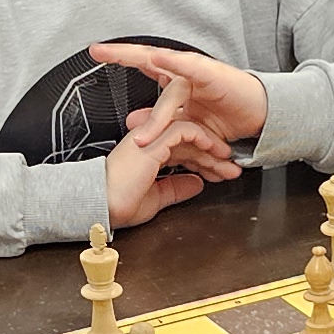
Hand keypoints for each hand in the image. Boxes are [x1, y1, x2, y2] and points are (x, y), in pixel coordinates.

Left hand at [88, 41, 270, 144]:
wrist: (260, 116)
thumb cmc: (226, 115)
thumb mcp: (185, 123)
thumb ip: (160, 121)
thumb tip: (133, 123)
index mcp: (175, 81)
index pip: (143, 65)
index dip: (120, 56)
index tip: (95, 50)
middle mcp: (183, 72)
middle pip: (148, 61)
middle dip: (122, 54)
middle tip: (99, 50)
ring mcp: (198, 72)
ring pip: (167, 84)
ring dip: (154, 107)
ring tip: (140, 120)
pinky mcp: (213, 75)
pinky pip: (190, 68)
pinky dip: (174, 62)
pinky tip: (160, 59)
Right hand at [100, 74, 237, 225]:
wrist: (101, 203)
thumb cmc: (118, 204)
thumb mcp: (157, 198)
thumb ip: (176, 189)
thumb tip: (196, 184)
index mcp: (149, 155)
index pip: (182, 151)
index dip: (203, 162)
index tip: (219, 173)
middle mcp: (150, 143)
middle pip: (189, 142)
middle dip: (213, 157)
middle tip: (232, 168)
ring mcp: (151, 138)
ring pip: (190, 133)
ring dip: (212, 148)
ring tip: (228, 161)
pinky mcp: (153, 139)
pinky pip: (183, 129)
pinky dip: (202, 138)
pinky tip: (214, 151)